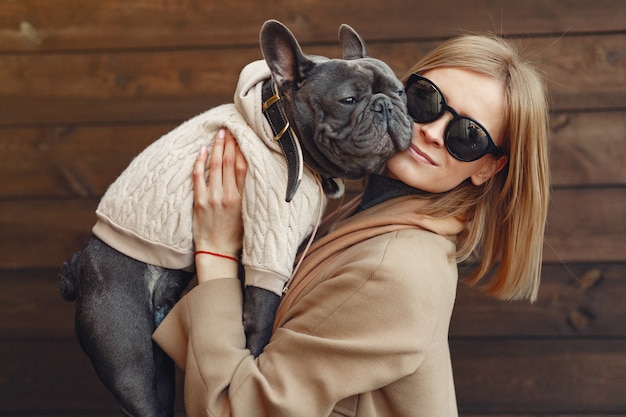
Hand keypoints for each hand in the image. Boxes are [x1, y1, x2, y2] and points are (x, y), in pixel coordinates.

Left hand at [192, 128, 246, 280]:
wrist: (217, 253)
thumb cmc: (235, 236)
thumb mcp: (249, 215)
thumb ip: (249, 196)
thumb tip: (251, 176)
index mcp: (242, 199)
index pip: (243, 168)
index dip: (242, 150)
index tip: (242, 137)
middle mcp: (228, 196)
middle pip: (229, 162)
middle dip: (230, 143)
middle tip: (230, 128)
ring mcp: (212, 197)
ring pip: (215, 165)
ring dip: (217, 147)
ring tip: (219, 134)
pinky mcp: (199, 201)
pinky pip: (198, 176)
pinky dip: (200, 162)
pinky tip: (202, 150)